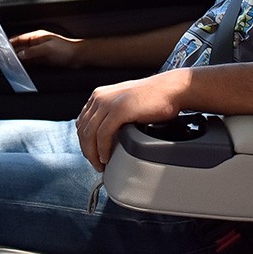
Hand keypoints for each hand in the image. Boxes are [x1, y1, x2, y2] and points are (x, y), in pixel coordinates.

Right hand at [11, 29, 82, 67]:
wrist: (78, 56)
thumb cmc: (66, 49)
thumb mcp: (47, 49)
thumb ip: (32, 52)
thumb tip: (20, 55)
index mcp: (37, 36)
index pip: (19, 38)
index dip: (10, 42)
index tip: (1, 47)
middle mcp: (37, 43)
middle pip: (21, 47)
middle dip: (12, 52)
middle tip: (4, 59)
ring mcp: (40, 51)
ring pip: (25, 55)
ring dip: (18, 59)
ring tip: (9, 64)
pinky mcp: (43, 59)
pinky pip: (31, 61)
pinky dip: (25, 64)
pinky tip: (20, 68)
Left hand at [75, 70, 189, 171]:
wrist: (171, 89)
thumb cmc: (153, 99)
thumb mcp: (124, 104)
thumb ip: (111, 114)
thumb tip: (104, 135)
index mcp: (99, 95)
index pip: (81, 123)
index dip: (84, 142)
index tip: (92, 155)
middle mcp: (100, 97)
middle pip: (83, 130)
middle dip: (87, 151)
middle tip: (96, 164)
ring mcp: (108, 102)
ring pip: (90, 134)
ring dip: (93, 153)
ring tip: (101, 164)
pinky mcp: (119, 110)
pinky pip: (103, 134)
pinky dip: (102, 149)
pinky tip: (106, 156)